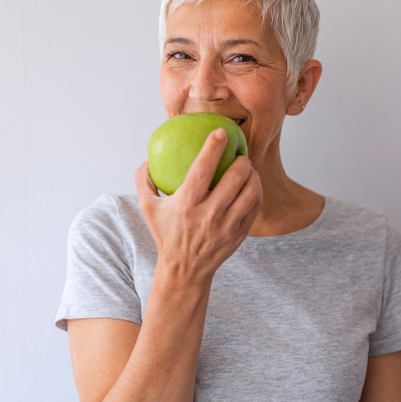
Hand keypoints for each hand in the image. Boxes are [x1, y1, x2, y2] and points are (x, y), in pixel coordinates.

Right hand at [135, 128, 261, 284]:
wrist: (184, 269)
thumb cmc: (166, 234)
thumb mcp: (147, 208)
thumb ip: (144, 180)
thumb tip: (148, 157)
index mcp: (186, 205)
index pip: (203, 169)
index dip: (214, 147)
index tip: (221, 132)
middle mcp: (208, 215)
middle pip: (234, 178)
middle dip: (241, 160)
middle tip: (239, 154)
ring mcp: (226, 226)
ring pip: (250, 192)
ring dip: (252, 174)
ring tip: (247, 168)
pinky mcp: (239, 234)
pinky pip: (255, 206)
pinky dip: (256, 191)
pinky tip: (251, 185)